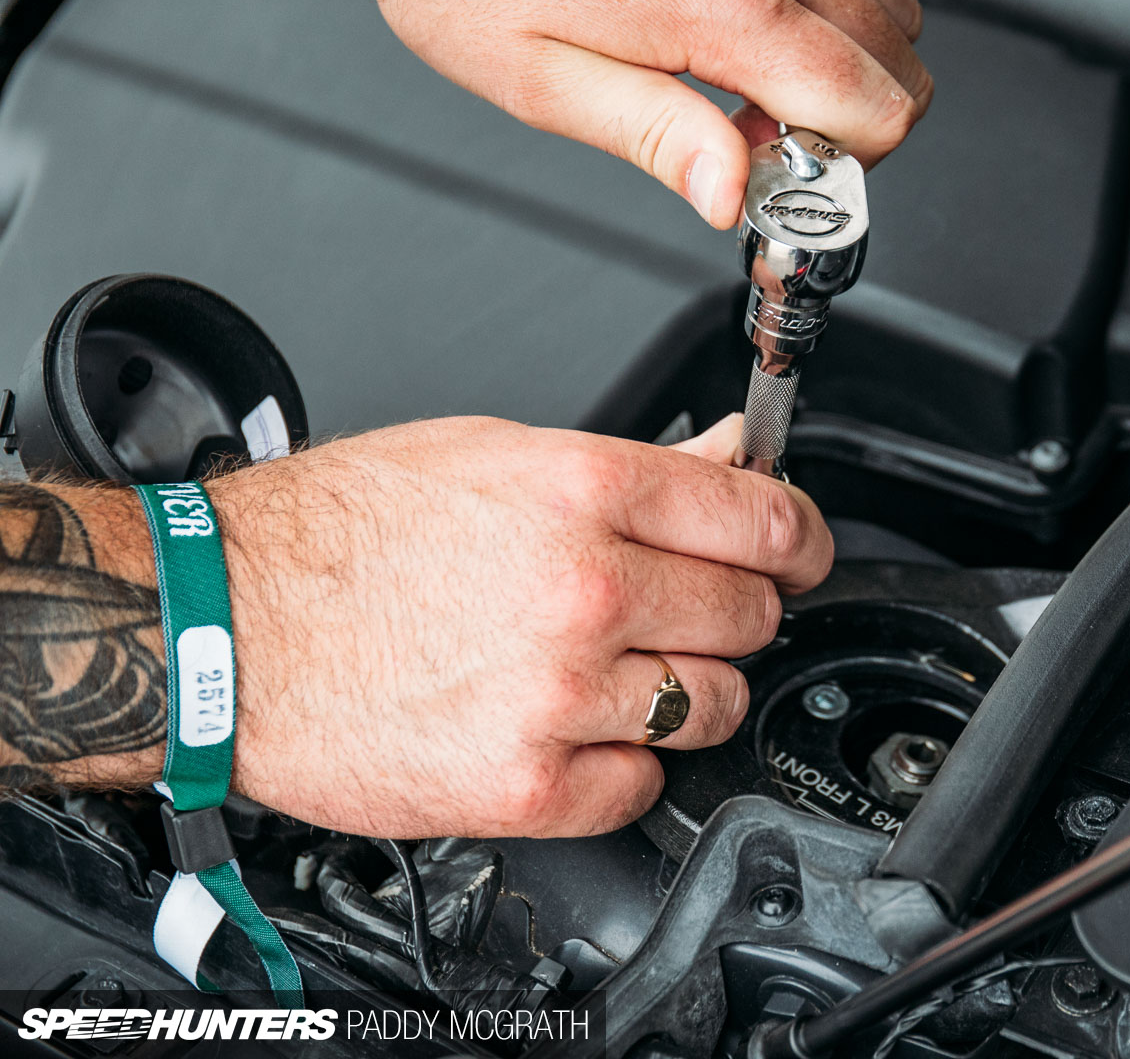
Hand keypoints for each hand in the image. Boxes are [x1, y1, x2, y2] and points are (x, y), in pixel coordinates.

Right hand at [208, 413, 831, 837]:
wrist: (220, 627)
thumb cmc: (335, 536)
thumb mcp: (490, 455)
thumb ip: (627, 467)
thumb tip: (725, 460)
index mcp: (580, 492)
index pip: (762, 518)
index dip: (799, 536)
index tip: (800, 550)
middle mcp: (582, 590)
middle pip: (751, 613)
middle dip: (740, 608)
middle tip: (696, 606)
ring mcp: (556, 693)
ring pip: (711, 702)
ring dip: (688, 687)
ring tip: (629, 668)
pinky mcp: (521, 783)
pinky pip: (640, 785)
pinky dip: (625, 764)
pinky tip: (581, 729)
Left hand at [340, 0, 931, 226]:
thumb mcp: (540, 79)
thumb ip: (655, 139)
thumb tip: (730, 195)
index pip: (876, 107)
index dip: (844, 165)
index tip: (781, 171)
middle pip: (903, 59)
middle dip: (852, 119)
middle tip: (763, 134)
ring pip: (893, 0)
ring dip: (848, 56)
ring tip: (757, 75)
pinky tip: (763, 14)